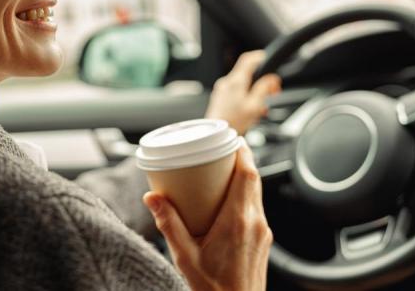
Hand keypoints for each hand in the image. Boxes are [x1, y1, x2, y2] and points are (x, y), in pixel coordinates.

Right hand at [143, 145, 271, 290]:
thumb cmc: (212, 289)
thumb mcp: (184, 256)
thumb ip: (168, 224)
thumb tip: (152, 197)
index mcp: (237, 222)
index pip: (248, 175)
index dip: (243, 153)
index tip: (232, 138)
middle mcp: (255, 224)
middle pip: (253, 180)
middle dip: (240, 160)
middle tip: (221, 149)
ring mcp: (262, 233)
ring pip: (256, 194)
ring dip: (243, 178)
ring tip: (222, 170)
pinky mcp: (262, 241)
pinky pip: (256, 208)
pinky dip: (244, 196)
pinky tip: (227, 199)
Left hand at [205, 50, 280, 134]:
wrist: (217, 134)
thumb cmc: (233, 122)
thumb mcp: (254, 106)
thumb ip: (263, 89)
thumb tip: (272, 78)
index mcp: (236, 81)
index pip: (248, 59)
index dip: (260, 57)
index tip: (269, 61)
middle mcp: (227, 82)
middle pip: (248, 73)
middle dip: (262, 80)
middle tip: (272, 91)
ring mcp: (222, 89)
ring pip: (243, 83)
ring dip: (255, 91)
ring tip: (262, 106)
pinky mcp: (220, 97)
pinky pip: (237, 91)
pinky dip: (247, 96)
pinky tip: (252, 110)